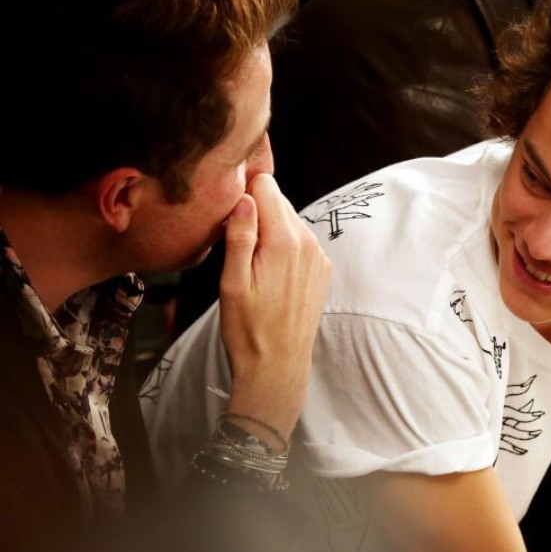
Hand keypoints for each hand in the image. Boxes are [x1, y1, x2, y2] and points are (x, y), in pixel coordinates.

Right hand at [218, 173, 330, 447]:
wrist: (278, 366)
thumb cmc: (248, 329)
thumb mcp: (232, 281)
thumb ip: (240, 235)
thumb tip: (245, 198)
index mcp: (284, 240)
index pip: (266, 185)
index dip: (243, 191)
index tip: (228, 210)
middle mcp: (308, 242)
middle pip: (279, 201)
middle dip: (255, 210)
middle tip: (233, 238)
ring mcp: (319, 256)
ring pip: (289, 220)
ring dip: (269, 229)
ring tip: (249, 260)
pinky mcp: (322, 270)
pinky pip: (299, 242)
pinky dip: (283, 246)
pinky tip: (267, 271)